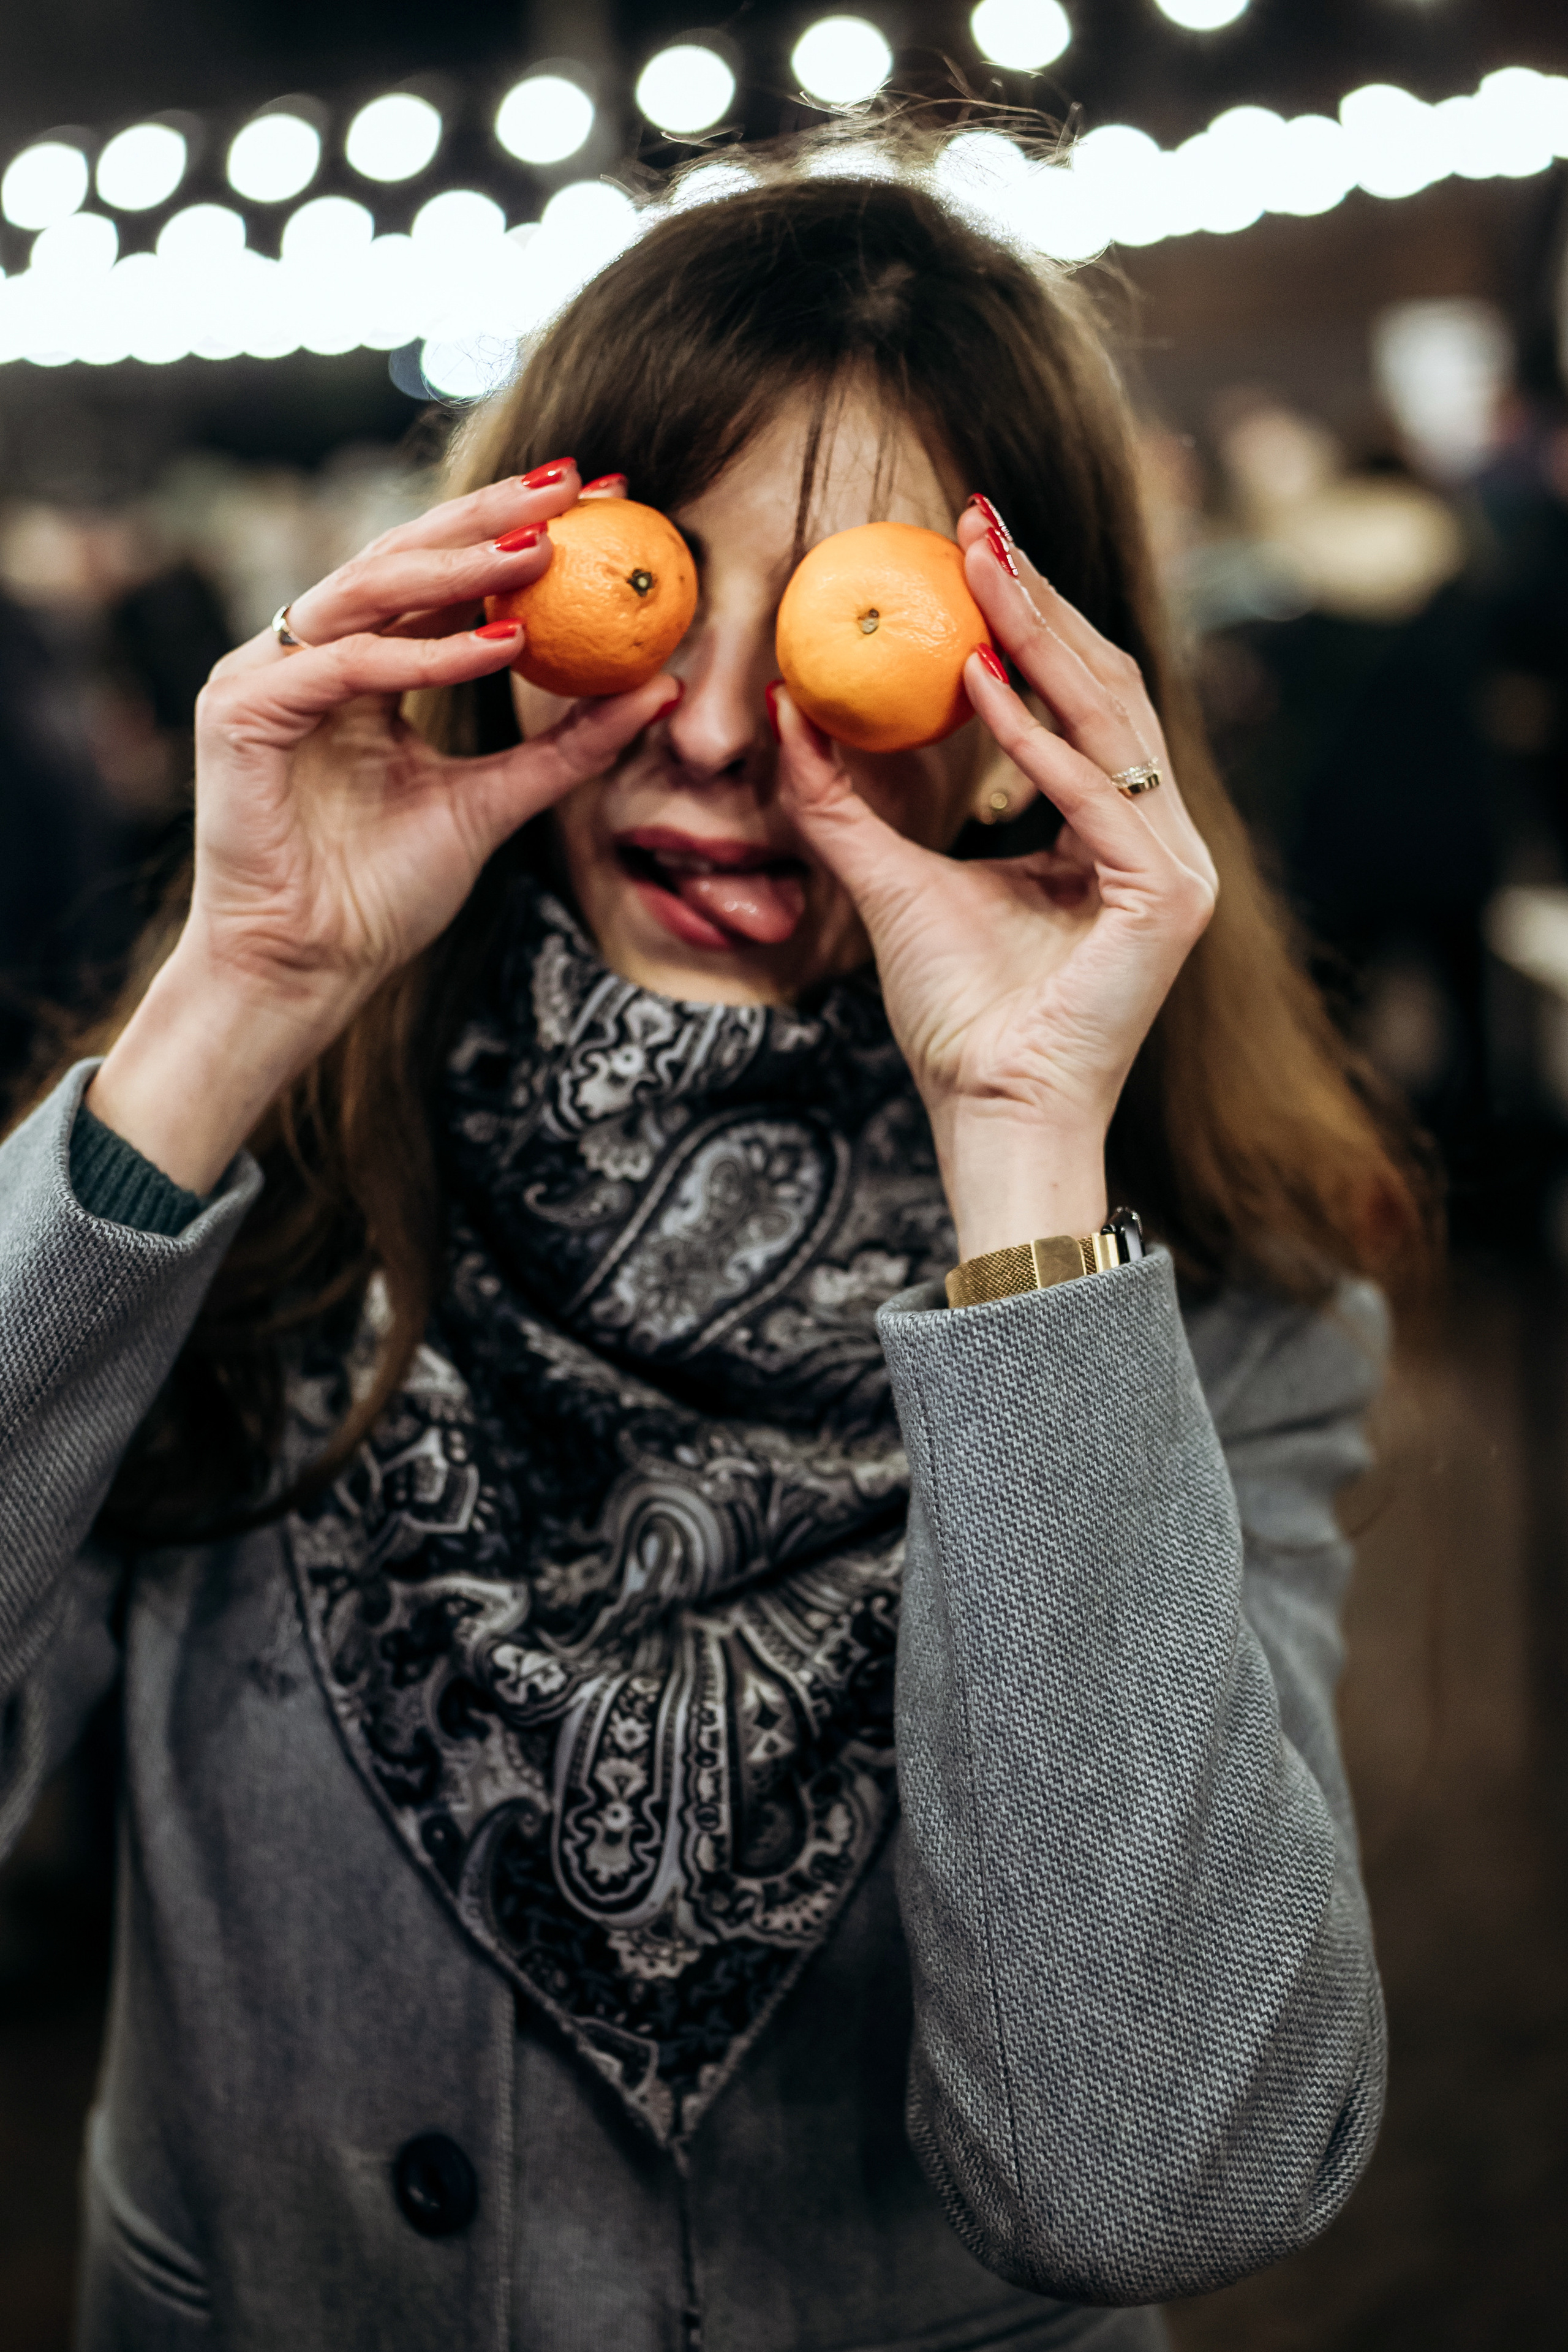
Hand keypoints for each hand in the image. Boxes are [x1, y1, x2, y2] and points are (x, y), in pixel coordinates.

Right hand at [90, 462, 675, 1190]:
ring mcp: (264, 676)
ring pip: (369, 591)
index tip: (603, 501)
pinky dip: (421, 654)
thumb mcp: (498, 804)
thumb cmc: (382, 896)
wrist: (310, 970)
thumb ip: (569, 748)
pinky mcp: (238, 713)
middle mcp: (310, 655)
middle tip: (575, 485)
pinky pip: (344, 666)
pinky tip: (498, 645)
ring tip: (543, 549)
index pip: (442, 576)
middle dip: (491, 514)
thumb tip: (662, 688)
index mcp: (362, 666)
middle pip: (403, 555)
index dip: (517, 530)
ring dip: (460, 566)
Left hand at [771, 510, 1216, 1260]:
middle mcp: (1158, 838)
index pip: (1078, 699)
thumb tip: (790, 713)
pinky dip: (1035, 739)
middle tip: (974, 520)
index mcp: (1113, 831)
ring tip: (975, 567)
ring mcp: (1176, 867)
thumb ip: (845, 803)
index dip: (1025, 617)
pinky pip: (1092, 797)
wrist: (994, 1115)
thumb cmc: (957, 1019)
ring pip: (1108, 719)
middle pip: (1101, 687)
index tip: (966, 544)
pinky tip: (976, 683)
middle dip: (1034, 598)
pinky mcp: (1166, 898)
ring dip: (1036, 637)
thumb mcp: (890, 884)